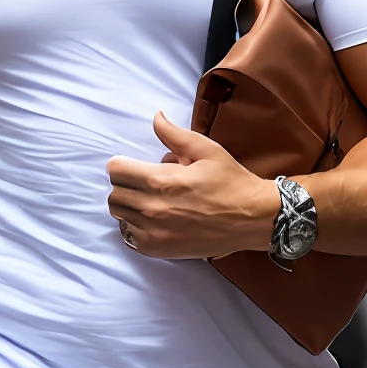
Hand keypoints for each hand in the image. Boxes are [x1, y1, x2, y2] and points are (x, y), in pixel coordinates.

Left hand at [107, 112, 279, 259]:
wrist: (252, 218)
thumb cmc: (230, 181)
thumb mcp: (206, 149)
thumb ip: (174, 134)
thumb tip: (156, 117)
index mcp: (162, 181)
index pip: (116, 171)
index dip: (123, 164)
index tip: (135, 165)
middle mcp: (153, 209)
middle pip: (114, 194)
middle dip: (125, 183)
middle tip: (144, 180)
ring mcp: (154, 233)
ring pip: (119, 215)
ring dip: (129, 205)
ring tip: (151, 198)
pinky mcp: (159, 250)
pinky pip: (129, 236)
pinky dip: (136, 226)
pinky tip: (155, 218)